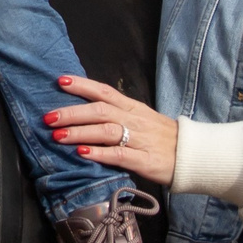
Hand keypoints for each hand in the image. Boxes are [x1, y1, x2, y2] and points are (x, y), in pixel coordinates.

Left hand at [44, 74, 178, 184]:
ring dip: (79, 132)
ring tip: (58, 136)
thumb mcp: (142, 119)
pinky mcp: (145, 160)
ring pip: (106, 130)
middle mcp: (135, 120)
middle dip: (71, 113)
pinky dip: (100, 153)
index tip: (60, 81)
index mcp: (133, 108)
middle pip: (99, 110)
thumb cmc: (163, 138)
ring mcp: (140, 140)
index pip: (104, 91)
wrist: (194, 156)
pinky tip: (83, 154)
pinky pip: (120, 155)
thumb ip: (117, 114)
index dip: (82, 85)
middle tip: (48, 117)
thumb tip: (85, 112)